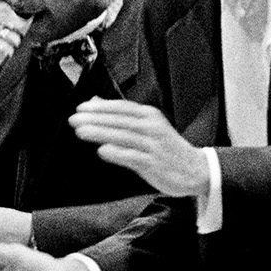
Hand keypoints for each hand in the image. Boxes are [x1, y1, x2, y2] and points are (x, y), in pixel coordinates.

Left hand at [68, 98, 209, 197]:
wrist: (195, 169)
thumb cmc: (168, 149)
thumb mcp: (148, 126)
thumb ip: (122, 116)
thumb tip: (96, 102)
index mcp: (150, 116)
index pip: (122, 107)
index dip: (101, 107)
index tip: (81, 108)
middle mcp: (152, 127)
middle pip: (120, 120)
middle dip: (95, 118)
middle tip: (75, 119)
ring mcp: (153, 145)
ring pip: (123, 136)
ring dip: (101, 133)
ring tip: (82, 131)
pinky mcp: (154, 163)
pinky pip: (133, 156)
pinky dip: (118, 153)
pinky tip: (103, 150)